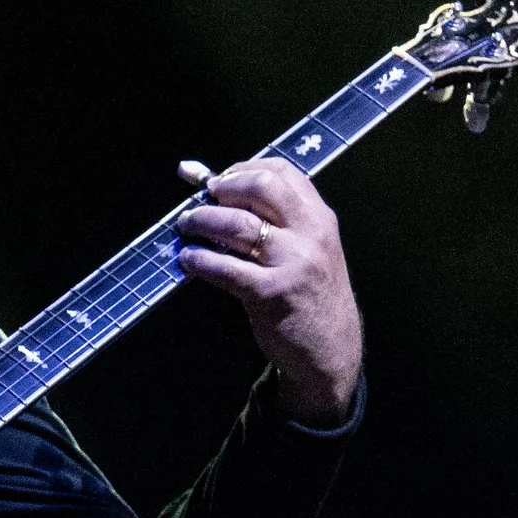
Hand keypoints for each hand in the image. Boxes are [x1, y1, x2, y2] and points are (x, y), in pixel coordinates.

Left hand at [174, 156, 364, 425]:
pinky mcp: (272, 293)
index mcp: (320, 217)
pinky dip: (200, 260)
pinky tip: (188, 259)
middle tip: (200, 202)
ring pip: (239, 225)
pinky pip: (227, 268)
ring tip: (186, 227)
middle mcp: (310, 233)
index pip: (281, 171)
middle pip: (261, 187)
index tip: (217, 180)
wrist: (331, 349)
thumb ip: (273, 220)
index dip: (242, 168)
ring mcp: (293, 262)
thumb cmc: (309, 295)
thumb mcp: (306, 249)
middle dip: (222, 188)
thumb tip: (218, 186)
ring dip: (203, 221)